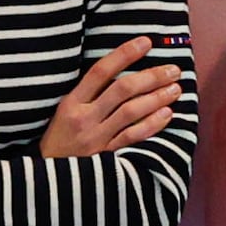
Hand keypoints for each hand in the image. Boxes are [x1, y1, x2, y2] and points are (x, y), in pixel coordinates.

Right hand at [39, 39, 178, 158]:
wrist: (49, 182)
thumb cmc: (58, 141)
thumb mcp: (63, 113)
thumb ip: (87, 95)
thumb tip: (120, 71)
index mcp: (71, 103)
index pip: (100, 71)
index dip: (124, 54)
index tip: (146, 42)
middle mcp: (84, 118)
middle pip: (122, 90)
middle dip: (151, 76)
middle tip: (173, 69)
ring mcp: (96, 138)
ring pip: (131, 112)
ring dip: (157, 98)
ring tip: (175, 88)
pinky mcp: (106, 157)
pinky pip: (133, 137)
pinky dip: (152, 124)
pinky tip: (168, 115)